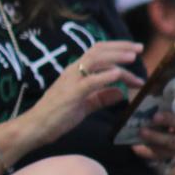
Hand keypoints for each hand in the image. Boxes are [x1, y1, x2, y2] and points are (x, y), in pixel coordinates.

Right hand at [15, 40, 141, 148]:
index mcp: (75, 72)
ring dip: (116, 58)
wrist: (35, 127)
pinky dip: (105, 76)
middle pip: (98, 51)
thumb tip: (121, 93)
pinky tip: (118, 74)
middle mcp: (73, 71)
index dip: (117, 48)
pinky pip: (90, 81)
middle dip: (121, 48)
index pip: (97, 52)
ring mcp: (71, 81)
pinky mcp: (71, 94)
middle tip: (140, 49)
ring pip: (96, 61)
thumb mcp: (84, 105)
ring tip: (133, 58)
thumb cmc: (56, 117)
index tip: (135, 50)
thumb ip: (102, 97)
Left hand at [132, 98, 174, 166]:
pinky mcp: (171, 154)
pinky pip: (160, 154)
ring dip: (157, 136)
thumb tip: (144, 83)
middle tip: (155, 117)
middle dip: (171, 120)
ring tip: (142, 131)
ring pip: (173, 141)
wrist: (162, 138)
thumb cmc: (164, 113)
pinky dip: (148, 150)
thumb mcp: (162, 102)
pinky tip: (137, 147)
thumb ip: (157, 93)